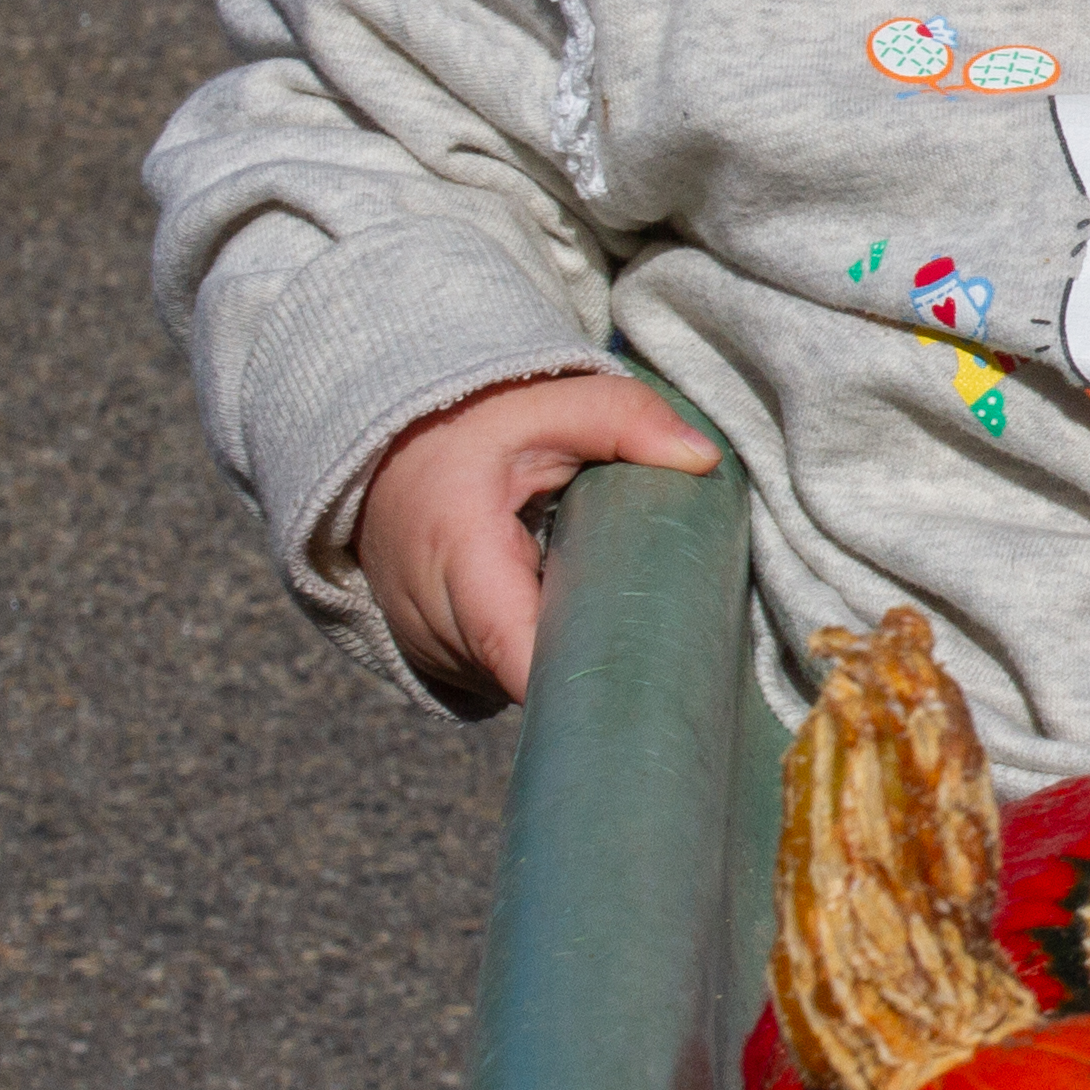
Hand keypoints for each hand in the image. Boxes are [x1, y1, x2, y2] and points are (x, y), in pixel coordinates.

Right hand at [353, 370, 715, 710]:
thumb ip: (624, 419)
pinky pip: (493, 679)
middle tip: (661, 637)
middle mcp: (428, 615)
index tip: (648, 672)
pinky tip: (568, 618)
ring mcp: (423, 647)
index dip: (580, 674)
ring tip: (611, 613)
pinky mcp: (432, 659)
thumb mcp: (545, 405)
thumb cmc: (469, 428)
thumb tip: (704, 459)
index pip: (515, 651)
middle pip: (525, 678)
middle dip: (590, 665)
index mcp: (457, 551)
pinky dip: (534, 657)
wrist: (385, 454)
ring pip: (511, 685)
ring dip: (563, 659)